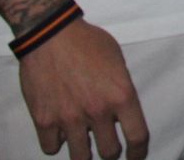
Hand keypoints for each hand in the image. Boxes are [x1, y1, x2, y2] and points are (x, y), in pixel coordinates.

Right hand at [18, 19, 148, 159]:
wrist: (50, 34)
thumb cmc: (87, 42)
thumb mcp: (117, 60)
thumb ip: (121, 89)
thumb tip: (119, 113)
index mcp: (121, 95)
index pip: (138, 137)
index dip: (139, 153)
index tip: (135, 157)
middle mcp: (98, 111)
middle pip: (109, 153)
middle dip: (111, 153)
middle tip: (108, 149)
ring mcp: (69, 118)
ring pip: (80, 157)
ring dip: (84, 153)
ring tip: (84, 144)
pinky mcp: (44, 120)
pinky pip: (51, 148)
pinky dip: (56, 143)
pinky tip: (59, 132)